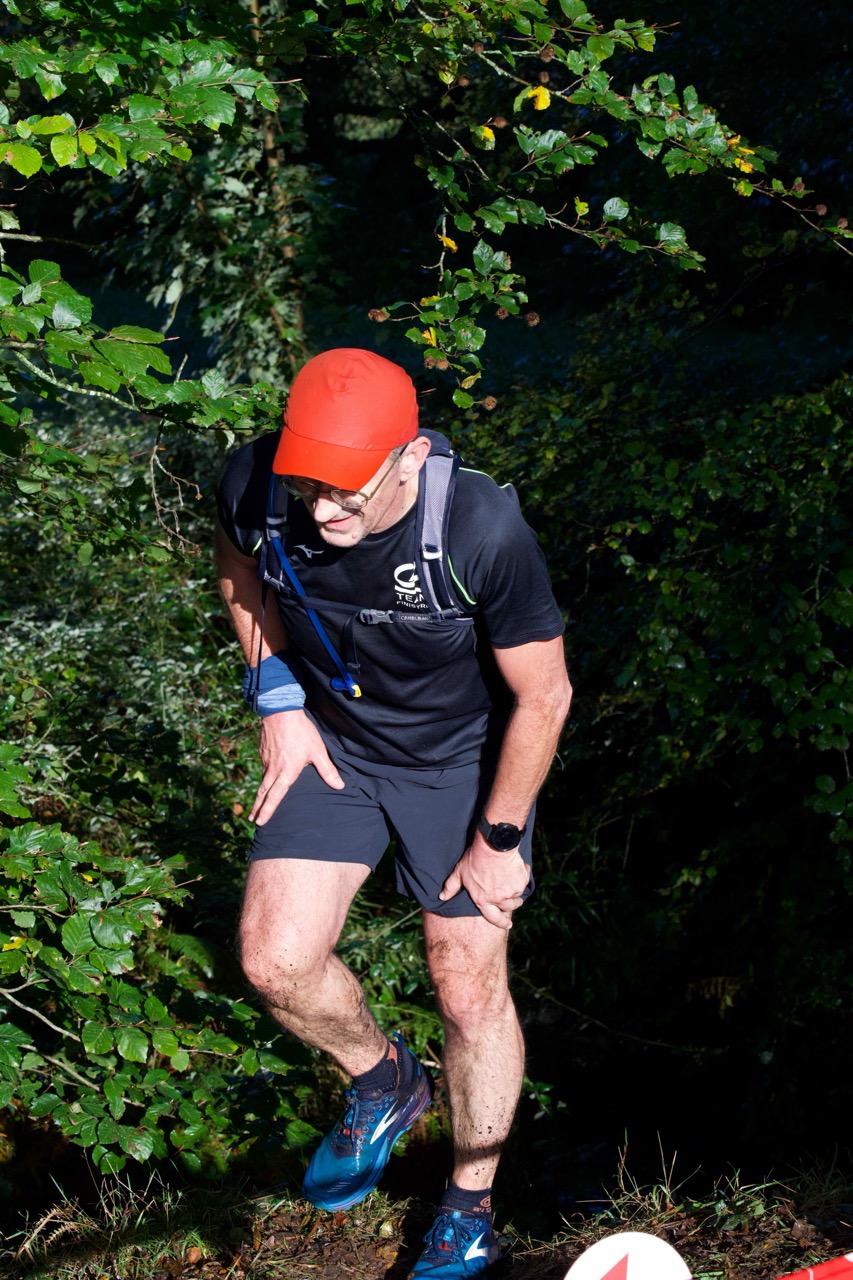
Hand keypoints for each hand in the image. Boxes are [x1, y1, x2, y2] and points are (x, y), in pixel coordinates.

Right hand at [250, 710, 344, 824]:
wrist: (280, 712)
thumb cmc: (301, 732)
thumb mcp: (317, 751)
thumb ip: (327, 770)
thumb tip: (339, 786)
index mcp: (286, 772)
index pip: (275, 796)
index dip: (268, 810)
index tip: (260, 822)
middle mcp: (273, 769)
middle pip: (263, 793)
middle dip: (258, 808)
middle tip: (254, 820)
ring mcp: (266, 760)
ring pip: (262, 781)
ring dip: (259, 795)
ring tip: (257, 805)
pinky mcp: (263, 752)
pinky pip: (263, 769)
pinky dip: (263, 779)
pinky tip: (265, 780)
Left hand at [439, 831, 529, 929]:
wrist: (493, 846)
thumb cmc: (475, 858)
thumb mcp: (460, 872)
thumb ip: (451, 886)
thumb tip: (442, 897)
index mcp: (482, 900)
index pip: (493, 918)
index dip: (501, 923)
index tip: (508, 925)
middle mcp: (498, 899)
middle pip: (508, 908)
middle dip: (510, 905)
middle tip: (513, 902)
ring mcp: (510, 892)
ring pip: (516, 896)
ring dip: (516, 893)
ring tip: (513, 886)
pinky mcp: (520, 882)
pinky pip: (523, 882)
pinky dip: (522, 875)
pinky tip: (519, 869)